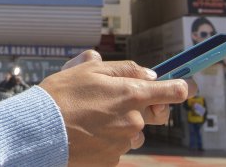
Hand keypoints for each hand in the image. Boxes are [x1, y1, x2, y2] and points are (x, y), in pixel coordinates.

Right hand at [40, 50, 190, 166]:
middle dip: (145, 106)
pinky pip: (117, 147)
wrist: (39, 130)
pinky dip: (107, 140)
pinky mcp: (112, 159)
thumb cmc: (61, 94)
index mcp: (132, 93)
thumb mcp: (89, 69)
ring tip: (92, 119)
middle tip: (119, 100)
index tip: (186, 85)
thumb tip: (148, 74)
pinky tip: (87, 134)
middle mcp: (134, 120)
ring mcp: (124, 142)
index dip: (182, 87)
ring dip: (122, 125)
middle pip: (156, 113)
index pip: (173, 91)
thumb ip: (124, 68)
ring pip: (134, 131)